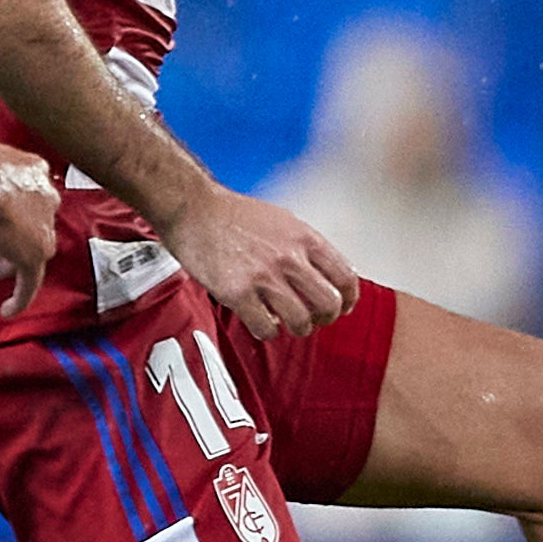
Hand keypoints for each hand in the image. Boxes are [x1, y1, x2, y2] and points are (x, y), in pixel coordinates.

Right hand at [0, 144, 61, 316]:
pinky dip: (20, 297)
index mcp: (32, 169)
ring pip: (27, 251)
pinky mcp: (34, 255)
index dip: (5, 207)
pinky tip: (7, 310)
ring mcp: (42, 228)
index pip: (26, 193)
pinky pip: (30, 282)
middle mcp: (44, 197)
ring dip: (5, 260)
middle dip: (5, 233)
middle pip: (28, 222)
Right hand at [164, 185, 357, 339]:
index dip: (348, 299)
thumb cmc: (233, 215)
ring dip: (297, 328)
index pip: (345, 277)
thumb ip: (305, 247)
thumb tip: (324, 273)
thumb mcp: (283, 221)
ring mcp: (264, 277)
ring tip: (285, 322)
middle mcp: (289, 257)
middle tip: (315, 320)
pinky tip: (260, 321)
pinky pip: (266, 328)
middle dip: (325, 318)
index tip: (343, 306)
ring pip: (301, 322)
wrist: (194, 209)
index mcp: (304, 238)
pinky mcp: (238, 293)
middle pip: (328, 304)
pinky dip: (267, 331)